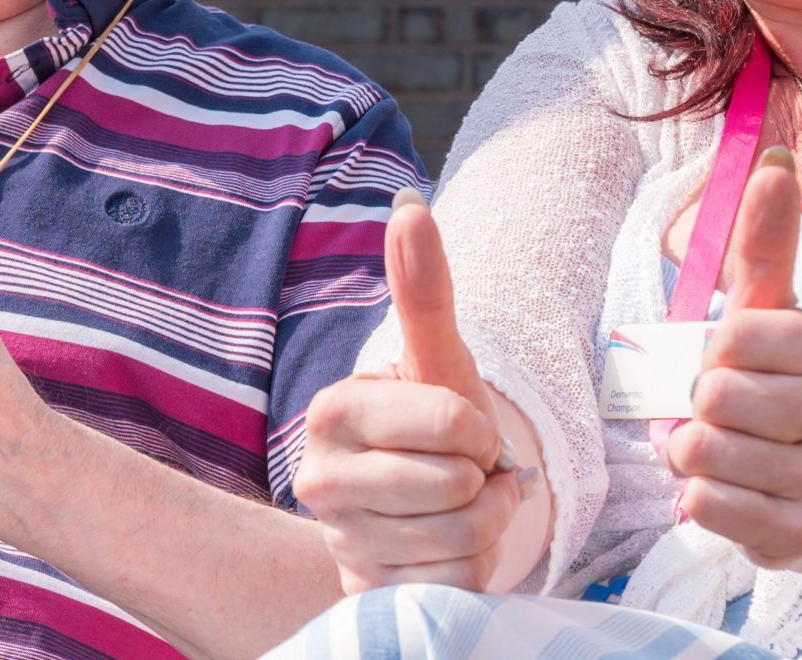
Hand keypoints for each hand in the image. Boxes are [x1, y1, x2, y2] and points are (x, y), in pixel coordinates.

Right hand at [295, 189, 530, 593]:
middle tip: (460, 472)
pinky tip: (444, 552)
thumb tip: (410, 207)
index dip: (479, 431)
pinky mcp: (367, 595)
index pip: (454, 424)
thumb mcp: (436, 360)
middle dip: (483, 481)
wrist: (414, 513)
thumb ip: (423, 289)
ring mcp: (340, 543)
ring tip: (457, 508)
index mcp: (332, 412)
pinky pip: (457, 584)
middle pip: (459, 486)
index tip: (458, 433)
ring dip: (484, 525)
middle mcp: (318, 479)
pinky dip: (470, 570)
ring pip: (463, 537)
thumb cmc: (431, 429)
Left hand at [668, 146, 801, 576]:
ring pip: (702, 452)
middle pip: (713, 396)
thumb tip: (773, 159)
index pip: (732, 335)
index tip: (733, 363)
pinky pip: (704, 505)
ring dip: (689, 453)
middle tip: (721, 415)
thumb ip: (770, 242)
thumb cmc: (797, 390)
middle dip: (696, 406)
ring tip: (722, 453)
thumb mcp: (784, 314)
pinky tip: (732, 492)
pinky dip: (697, 498)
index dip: (711, 351)